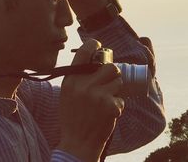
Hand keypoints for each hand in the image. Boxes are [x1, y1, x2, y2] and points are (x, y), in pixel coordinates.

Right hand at [57, 39, 123, 161]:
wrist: (77, 142)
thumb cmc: (72, 117)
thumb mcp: (67, 94)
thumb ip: (77, 78)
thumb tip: (93, 63)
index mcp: (70, 80)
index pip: (83, 53)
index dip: (93, 45)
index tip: (98, 45)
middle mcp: (83, 85)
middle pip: (109, 66)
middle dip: (113, 73)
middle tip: (109, 81)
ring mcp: (97, 95)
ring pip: (118, 80)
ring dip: (116, 89)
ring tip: (106, 100)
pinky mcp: (110, 106)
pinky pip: (120, 98)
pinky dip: (117, 105)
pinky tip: (107, 113)